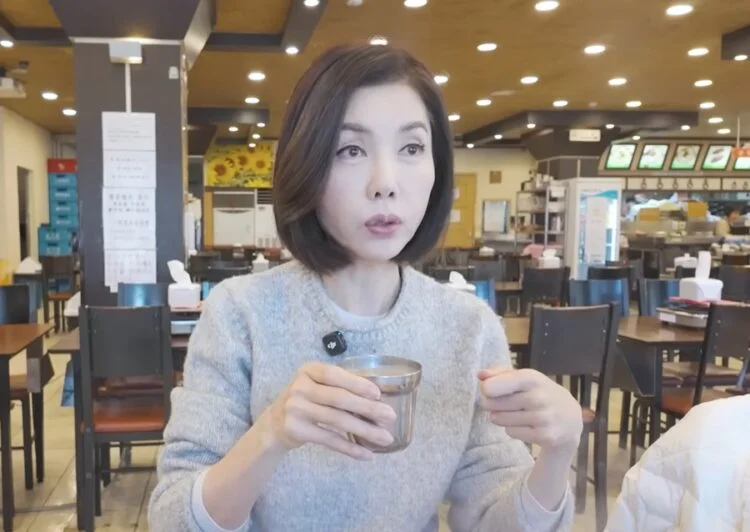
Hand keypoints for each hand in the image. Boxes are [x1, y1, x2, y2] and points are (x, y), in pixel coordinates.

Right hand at [257, 362, 396, 460]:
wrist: (274, 424)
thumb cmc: (305, 400)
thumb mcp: (316, 385)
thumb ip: (339, 387)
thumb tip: (378, 400)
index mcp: (308, 370)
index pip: (335, 375)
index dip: (357, 384)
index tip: (378, 394)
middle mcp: (299, 388)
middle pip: (339, 399)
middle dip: (368, 409)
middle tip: (390, 417)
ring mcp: (296, 409)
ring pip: (337, 421)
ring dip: (364, 430)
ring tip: (385, 437)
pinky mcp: (296, 430)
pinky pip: (329, 440)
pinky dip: (350, 448)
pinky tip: (366, 454)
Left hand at [478, 368, 582, 451]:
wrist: (570, 418)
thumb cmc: (540, 393)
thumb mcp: (525, 378)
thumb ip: (500, 373)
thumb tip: (480, 375)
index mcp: (531, 378)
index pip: (494, 385)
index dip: (486, 389)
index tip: (489, 390)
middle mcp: (538, 397)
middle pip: (492, 404)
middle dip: (491, 404)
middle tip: (503, 403)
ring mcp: (543, 418)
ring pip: (500, 419)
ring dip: (501, 417)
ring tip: (515, 413)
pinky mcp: (545, 436)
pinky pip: (510, 432)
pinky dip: (512, 429)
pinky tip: (525, 424)